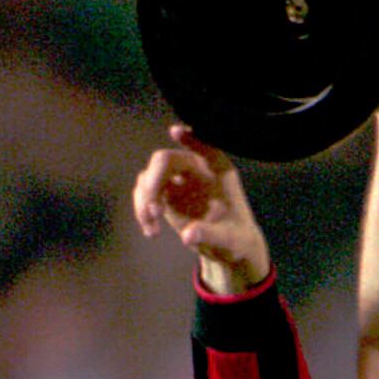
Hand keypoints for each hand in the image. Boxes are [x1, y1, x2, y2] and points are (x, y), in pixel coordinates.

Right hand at [131, 126, 268, 292]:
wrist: (228, 246)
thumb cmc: (236, 236)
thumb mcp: (229, 239)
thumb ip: (209, 234)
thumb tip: (187, 236)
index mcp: (217, 168)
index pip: (203, 145)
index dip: (189, 138)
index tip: (175, 132)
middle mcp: (194, 167)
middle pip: (164, 160)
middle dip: (153, 184)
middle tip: (156, 212)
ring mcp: (177, 179)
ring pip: (148, 176)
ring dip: (144, 201)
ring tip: (152, 229)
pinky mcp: (165, 194)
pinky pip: (145, 194)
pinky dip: (143, 211)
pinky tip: (152, 232)